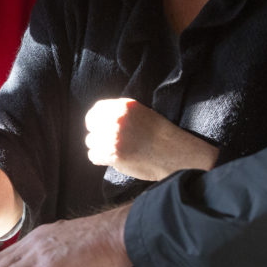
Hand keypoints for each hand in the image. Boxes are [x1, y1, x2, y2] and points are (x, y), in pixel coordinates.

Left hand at [85, 98, 217, 180]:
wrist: (175, 154)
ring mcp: (113, 136)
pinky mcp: (113, 154)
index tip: (100, 128)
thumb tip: (99, 122)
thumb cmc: (160, 136)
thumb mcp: (141, 113)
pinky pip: (93, 156)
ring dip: (100, 148)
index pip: (95, 110)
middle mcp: (116, 119)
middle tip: (111, 143)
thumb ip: (120, 114)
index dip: (96, 121)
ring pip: (91, 142)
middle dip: (99, 136)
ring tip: (116, 152)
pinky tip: (115, 160)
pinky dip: (101, 160)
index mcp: (124, 106)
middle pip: (92, 128)